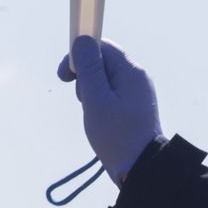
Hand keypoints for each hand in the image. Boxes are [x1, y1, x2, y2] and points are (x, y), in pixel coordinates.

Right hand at [58, 36, 162, 184]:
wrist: (141, 168)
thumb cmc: (117, 135)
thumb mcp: (96, 98)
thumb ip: (89, 67)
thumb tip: (83, 39)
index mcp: (131, 71)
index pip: (102, 46)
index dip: (80, 55)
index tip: (66, 75)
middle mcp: (138, 77)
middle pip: (103, 62)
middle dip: (85, 77)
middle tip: (84, 101)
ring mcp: (138, 92)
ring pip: (105, 79)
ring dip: (92, 92)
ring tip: (94, 113)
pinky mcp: (135, 106)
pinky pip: (112, 94)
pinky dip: (101, 102)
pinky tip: (100, 119)